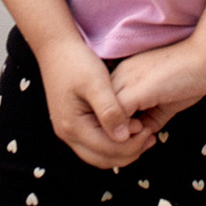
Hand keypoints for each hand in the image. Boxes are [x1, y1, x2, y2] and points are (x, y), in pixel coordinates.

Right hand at [39, 28, 153, 169]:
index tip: (150, 132)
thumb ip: (110, 111)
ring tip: (144, 137)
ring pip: (98, 154)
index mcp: (73, 126)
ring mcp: (67, 130)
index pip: (107, 150)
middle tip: (150, 139)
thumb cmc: (77, 61)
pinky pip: (94, 143)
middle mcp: (67, 134)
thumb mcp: (96, 83)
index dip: (131, 145)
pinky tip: (129, 130)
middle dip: (128, 154)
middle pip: (102, 159)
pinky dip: (112, 143)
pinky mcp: (72, 123)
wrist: (54, 46)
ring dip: (121, 151)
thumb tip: (123, 137)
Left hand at [106, 36, 205, 137]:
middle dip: (116, 134)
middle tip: (139, 144)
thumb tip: (145, 135)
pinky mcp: (132, 92)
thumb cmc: (191, 76)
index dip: (121, 127)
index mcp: (124, 76)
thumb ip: (151, 117)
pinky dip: (127, 134)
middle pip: (101, 114)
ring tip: (143, 141)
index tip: (142, 135)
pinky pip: (116, 120)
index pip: (109, 108)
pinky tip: (147, 134)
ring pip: (105, 119)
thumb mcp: (166, 100)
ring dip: (121, 137)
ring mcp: (123, 83)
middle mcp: (118, 77)